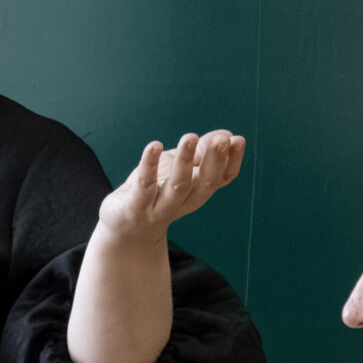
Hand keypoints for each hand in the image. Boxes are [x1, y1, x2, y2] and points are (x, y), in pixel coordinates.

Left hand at [98, 130, 245, 244]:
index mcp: (199, 191)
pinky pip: (144, 185)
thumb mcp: (180, 169)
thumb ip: (201, 153)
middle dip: (215, 160)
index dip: (232, 160)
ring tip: (190, 137)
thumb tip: (226, 135)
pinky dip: (150, 165)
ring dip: (186, 161)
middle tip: (221, 140)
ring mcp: (160, 207)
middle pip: (205, 183)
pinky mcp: (136, 207)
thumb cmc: (157, 191)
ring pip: (178, 185)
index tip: (238, 140)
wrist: (125, 227)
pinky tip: (154, 146)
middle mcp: (184, 201)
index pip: (223, 178)